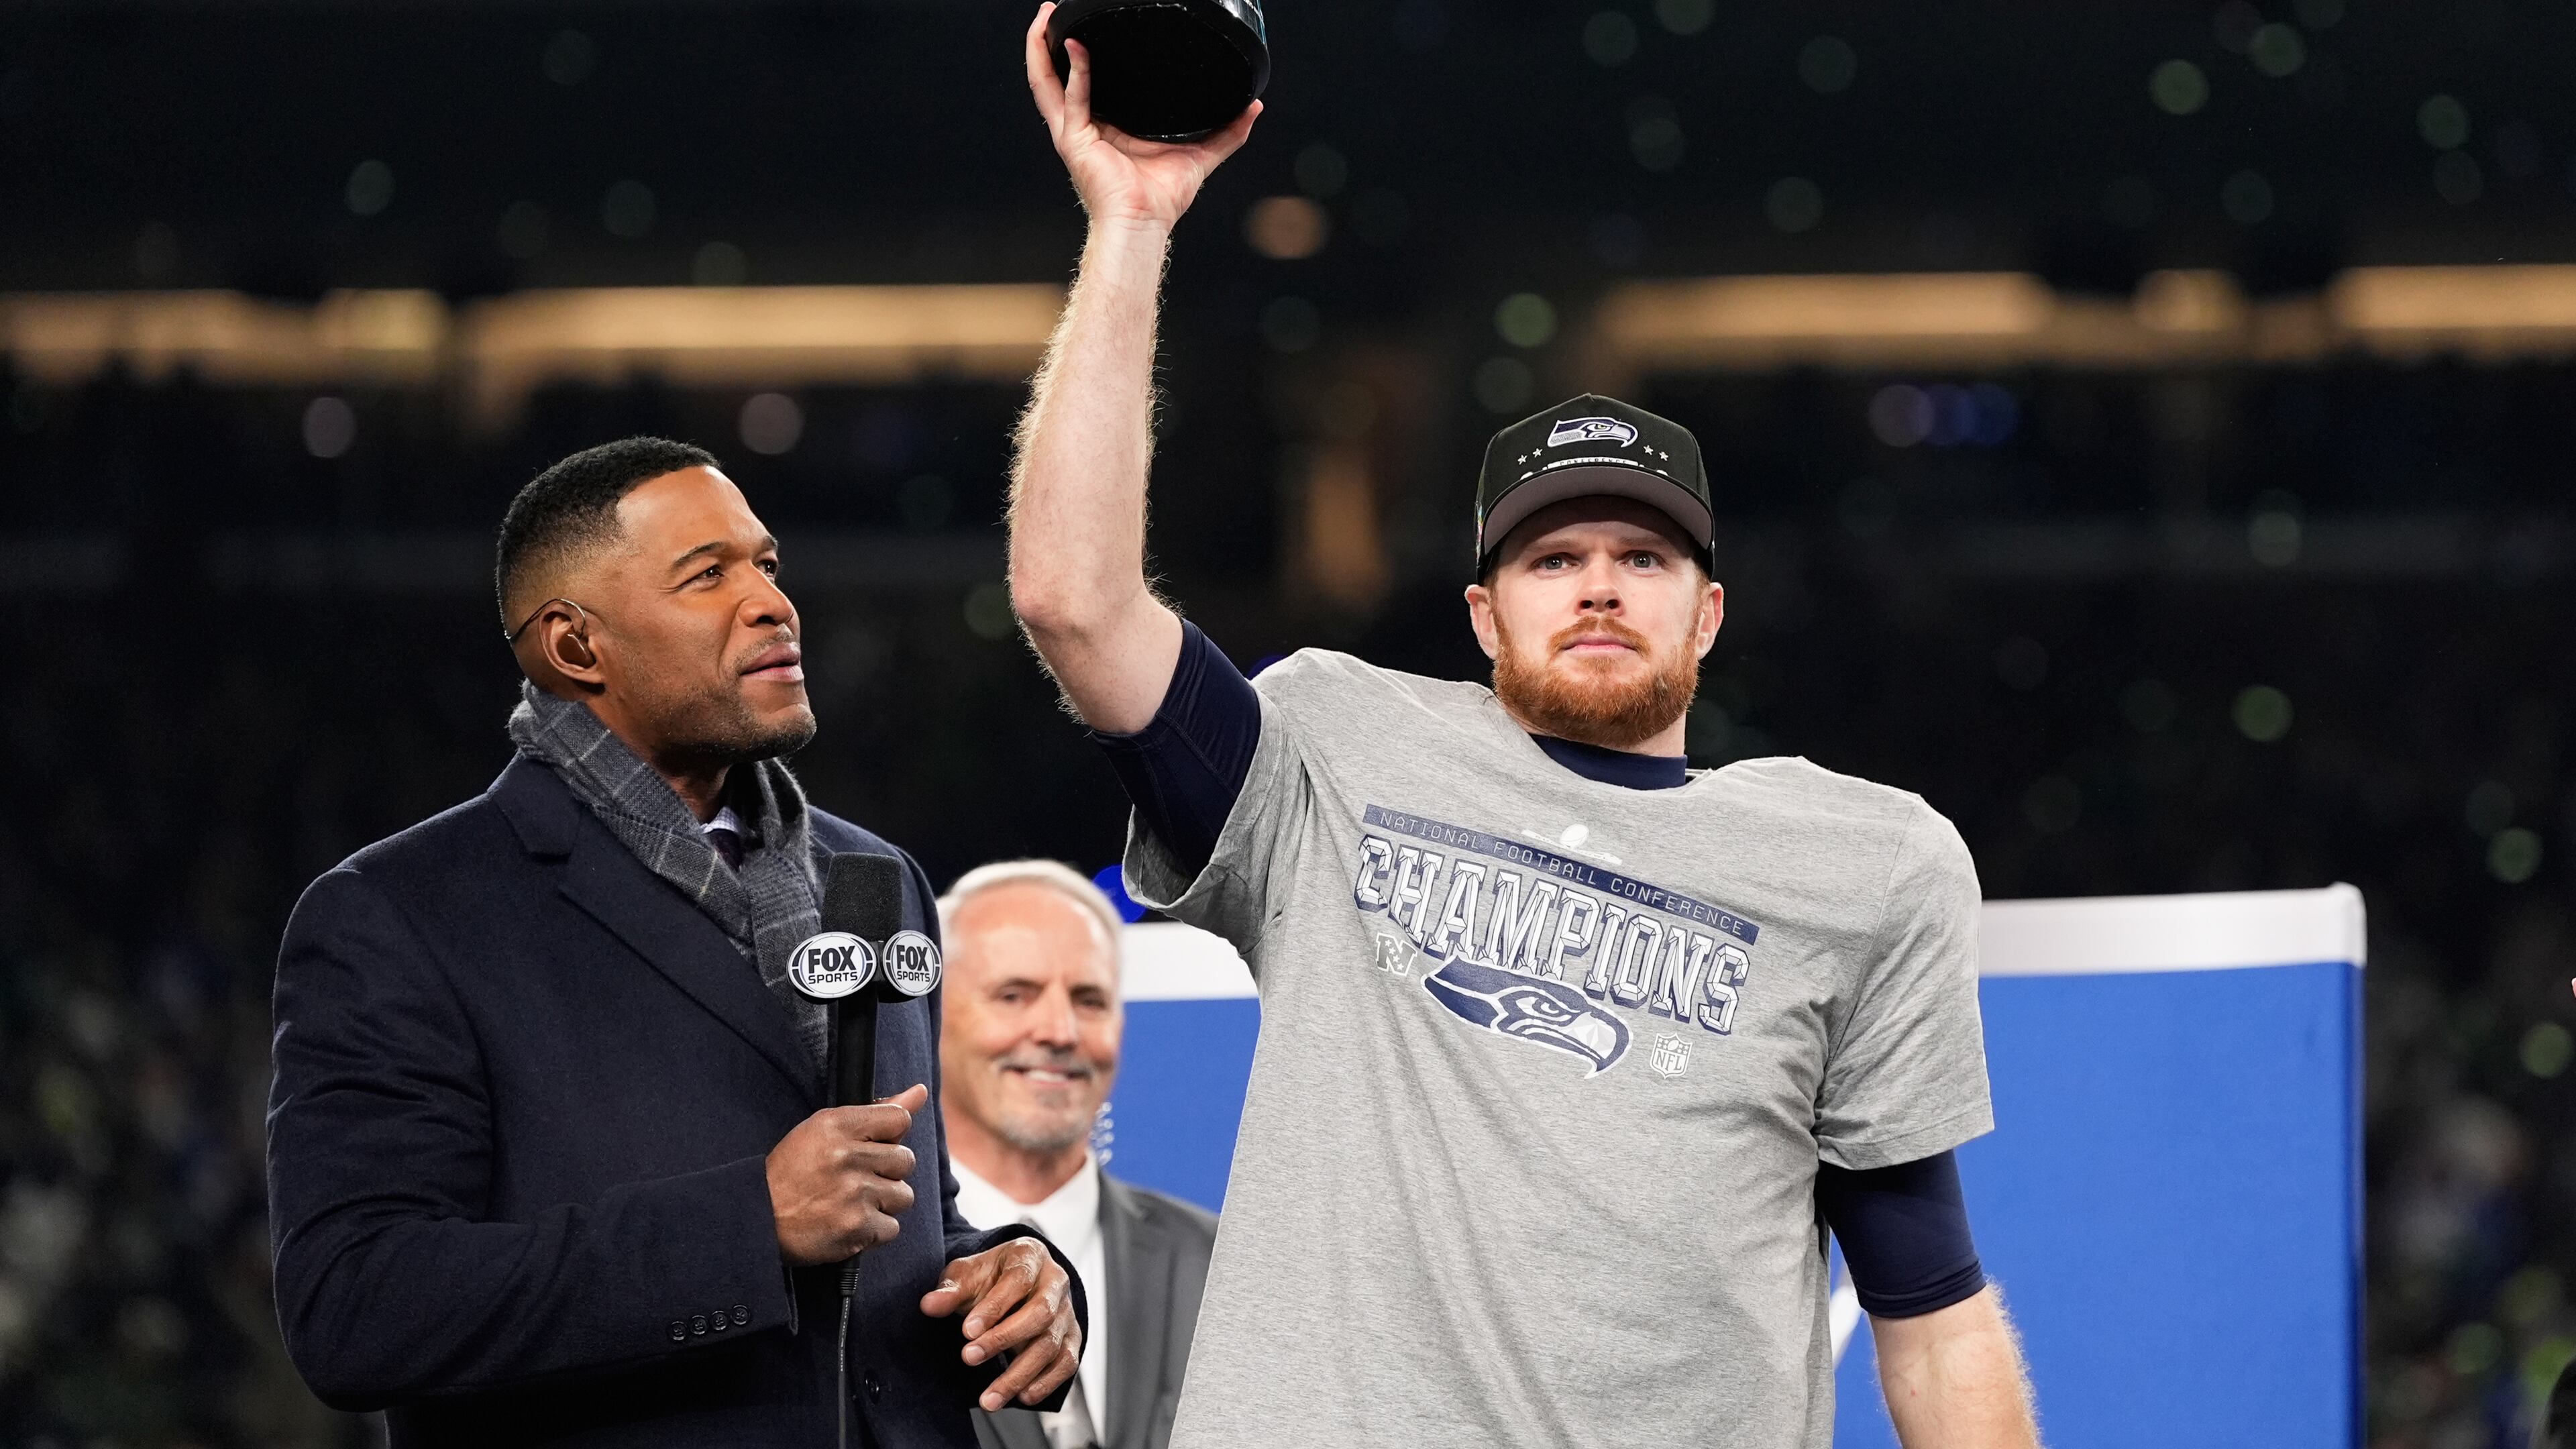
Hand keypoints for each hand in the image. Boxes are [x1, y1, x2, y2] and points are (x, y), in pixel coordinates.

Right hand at [765, 1083, 928, 1265]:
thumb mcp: (824, 1130)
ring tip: (851, 1203)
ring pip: (903, 1196)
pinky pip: (891, 1228)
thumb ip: (877, 1111)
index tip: (872, 1147)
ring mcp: (854, 1193)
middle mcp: (847, 1156)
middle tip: (855, 1180)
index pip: (899, 1118)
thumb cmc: (792, 1172)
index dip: (890, 1136)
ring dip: (883, 1204)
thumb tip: (920, 1091)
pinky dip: (873, 1232)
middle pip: (906, 1160)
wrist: (756, 1218)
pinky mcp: (857, 1227)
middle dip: (887, 1173)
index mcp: (837, 1124)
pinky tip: (848, 1224)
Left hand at [920, 1237, 1082, 1411]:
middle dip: (1003, 1339)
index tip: (967, 1332)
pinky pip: (1066, 1363)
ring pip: (1051, 1345)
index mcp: (1031, 1256)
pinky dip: (1046, 1383)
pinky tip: (1022, 1397)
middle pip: (1040, 1313)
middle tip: (969, 1358)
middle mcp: (1055, 1282)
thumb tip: (929, 1305)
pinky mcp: (1071, 1338)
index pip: (1018, 1280)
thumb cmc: (990, 1276)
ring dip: (1019, 1374)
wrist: (1013, 1282)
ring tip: (989, 1398)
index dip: (994, 1307)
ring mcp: (1067, 1312)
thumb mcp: (966, 1275)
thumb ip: (950, 1291)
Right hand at [1024, 2, 1260, 228]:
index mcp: (1105, 128)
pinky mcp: (1074, 140)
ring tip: (1047, 15)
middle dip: (1048, 44)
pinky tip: (1076, 46)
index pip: (1084, 85)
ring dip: (1041, 49)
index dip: (1080, 58)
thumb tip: (1253, 108)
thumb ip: (1227, 132)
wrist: (1145, 223)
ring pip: (1047, 83)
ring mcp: (1074, 133)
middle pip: (1056, 78)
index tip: (1086, 29)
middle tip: (1054, 11)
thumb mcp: (1200, 155)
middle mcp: (1085, 127)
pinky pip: (1071, 99)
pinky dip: (1073, 71)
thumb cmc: (1160, 200)